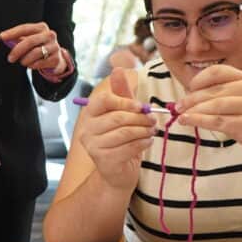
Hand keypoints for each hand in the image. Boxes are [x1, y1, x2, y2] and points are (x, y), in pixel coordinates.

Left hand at [0, 22, 66, 73]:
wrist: (55, 58)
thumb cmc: (38, 47)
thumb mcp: (29, 40)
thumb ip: (18, 39)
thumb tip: (3, 39)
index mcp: (41, 27)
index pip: (25, 28)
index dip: (12, 32)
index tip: (2, 37)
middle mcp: (49, 35)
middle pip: (30, 41)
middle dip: (17, 50)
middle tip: (10, 58)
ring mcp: (54, 46)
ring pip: (35, 53)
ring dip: (25, 60)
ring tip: (22, 62)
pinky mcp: (56, 58)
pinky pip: (40, 63)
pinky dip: (32, 65)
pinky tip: (31, 65)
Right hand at [78, 69, 155, 189]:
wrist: (118, 172)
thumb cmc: (122, 140)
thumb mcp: (124, 114)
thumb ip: (122, 94)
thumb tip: (118, 69)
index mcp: (90, 114)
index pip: (104, 101)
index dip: (125, 101)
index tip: (142, 106)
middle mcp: (87, 129)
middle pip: (117, 117)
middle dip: (140, 118)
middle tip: (153, 119)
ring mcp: (93, 146)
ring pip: (124, 132)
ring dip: (144, 130)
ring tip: (152, 130)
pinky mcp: (103, 160)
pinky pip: (128, 147)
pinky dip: (143, 143)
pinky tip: (148, 142)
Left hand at [174, 65, 241, 166]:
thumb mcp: (240, 102)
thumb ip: (220, 95)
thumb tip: (188, 97)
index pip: (218, 71)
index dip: (199, 79)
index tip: (187, 90)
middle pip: (214, 90)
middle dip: (192, 99)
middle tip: (178, 106)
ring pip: (215, 106)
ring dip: (194, 111)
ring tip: (180, 116)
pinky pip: (219, 121)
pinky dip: (200, 121)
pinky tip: (188, 122)